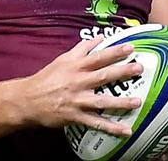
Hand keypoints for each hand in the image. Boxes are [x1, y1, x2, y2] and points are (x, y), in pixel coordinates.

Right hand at [24, 36, 142, 136]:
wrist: (28, 99)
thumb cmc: (47, 77)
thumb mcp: (63, 59)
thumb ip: (82, 49)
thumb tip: (99, 37)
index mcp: (75, 66)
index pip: (98, 56)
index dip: (114, 51)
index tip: (131, 47)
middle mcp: (78, 82)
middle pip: (103, 75)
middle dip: (122, 71)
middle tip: (139, 68)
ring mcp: (77, 100)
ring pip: (101, 101)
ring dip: (120, 102)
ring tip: (138, 102)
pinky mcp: (75, 116)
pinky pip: (96, 123)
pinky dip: (111, 128)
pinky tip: (126, 131)